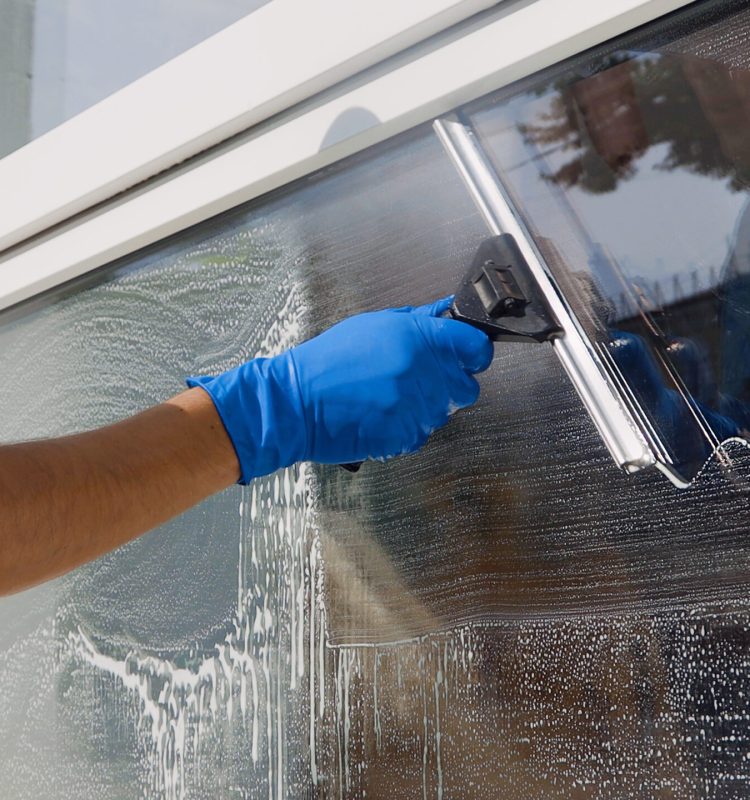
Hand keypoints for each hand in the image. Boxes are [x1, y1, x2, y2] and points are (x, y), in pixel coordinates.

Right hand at [188, 297, 492, 482]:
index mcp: (418, 339)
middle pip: (468, 386)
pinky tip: (383, 413)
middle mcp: (423, 374)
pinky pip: (423, 433)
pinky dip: (408, 426)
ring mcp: (416, 408)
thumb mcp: (374, 325)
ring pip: (445, 412)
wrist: (296, 402)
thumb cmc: (328, 362)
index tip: (465, 355)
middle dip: (450, 384)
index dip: (473, 352)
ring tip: (390, 396)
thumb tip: (446, 312)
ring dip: (426, 406)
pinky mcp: (405, 436)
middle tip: (422, 380)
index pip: (477, 348)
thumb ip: (417, 321)